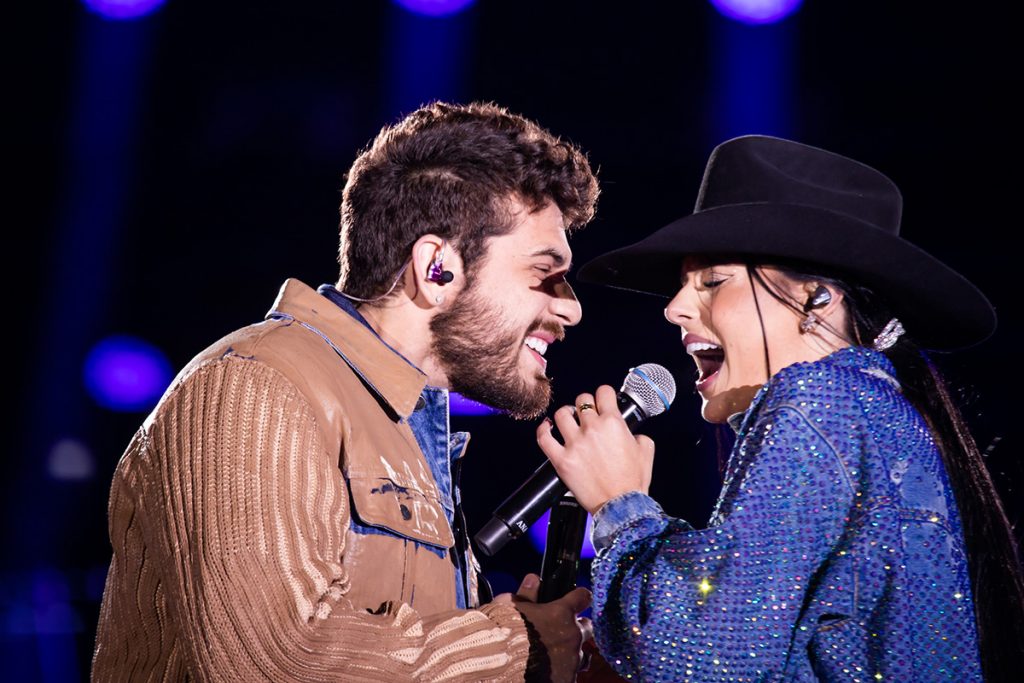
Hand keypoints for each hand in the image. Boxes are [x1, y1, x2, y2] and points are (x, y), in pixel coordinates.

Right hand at [495, 574, 591, 682]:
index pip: (583, 597)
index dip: (580, 596)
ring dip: (572, 651)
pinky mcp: (566, 679)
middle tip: (566, 628)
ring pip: (581, 654)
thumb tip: (534, 579)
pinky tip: (550, 670)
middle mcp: (572, 636)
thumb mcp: (511, 606)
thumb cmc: (504, 631)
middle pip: (587, 628)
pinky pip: (571, 673)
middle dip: (579, 627)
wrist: (499, 663)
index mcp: (561, 613)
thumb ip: (527, 593)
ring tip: (558, 654)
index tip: (578, 597)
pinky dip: (562, 671)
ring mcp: (571, 660)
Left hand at [537, 385, 655, 513]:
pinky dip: (543, 430)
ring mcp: (574, 444)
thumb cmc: (632, 482)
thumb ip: (637, 434)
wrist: (621, 505)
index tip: (602, 399)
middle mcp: (592, 429)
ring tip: (568, 419)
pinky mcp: (561, 460)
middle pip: (581, 400)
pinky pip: (544, 438)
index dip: (603, 394)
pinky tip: (547, 428)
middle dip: (585, 404)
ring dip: (565, 414)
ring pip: (561, 414)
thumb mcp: (646, 450)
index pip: (603, 392)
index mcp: (613, 423)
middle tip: (586, 413)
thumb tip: (629, 432)